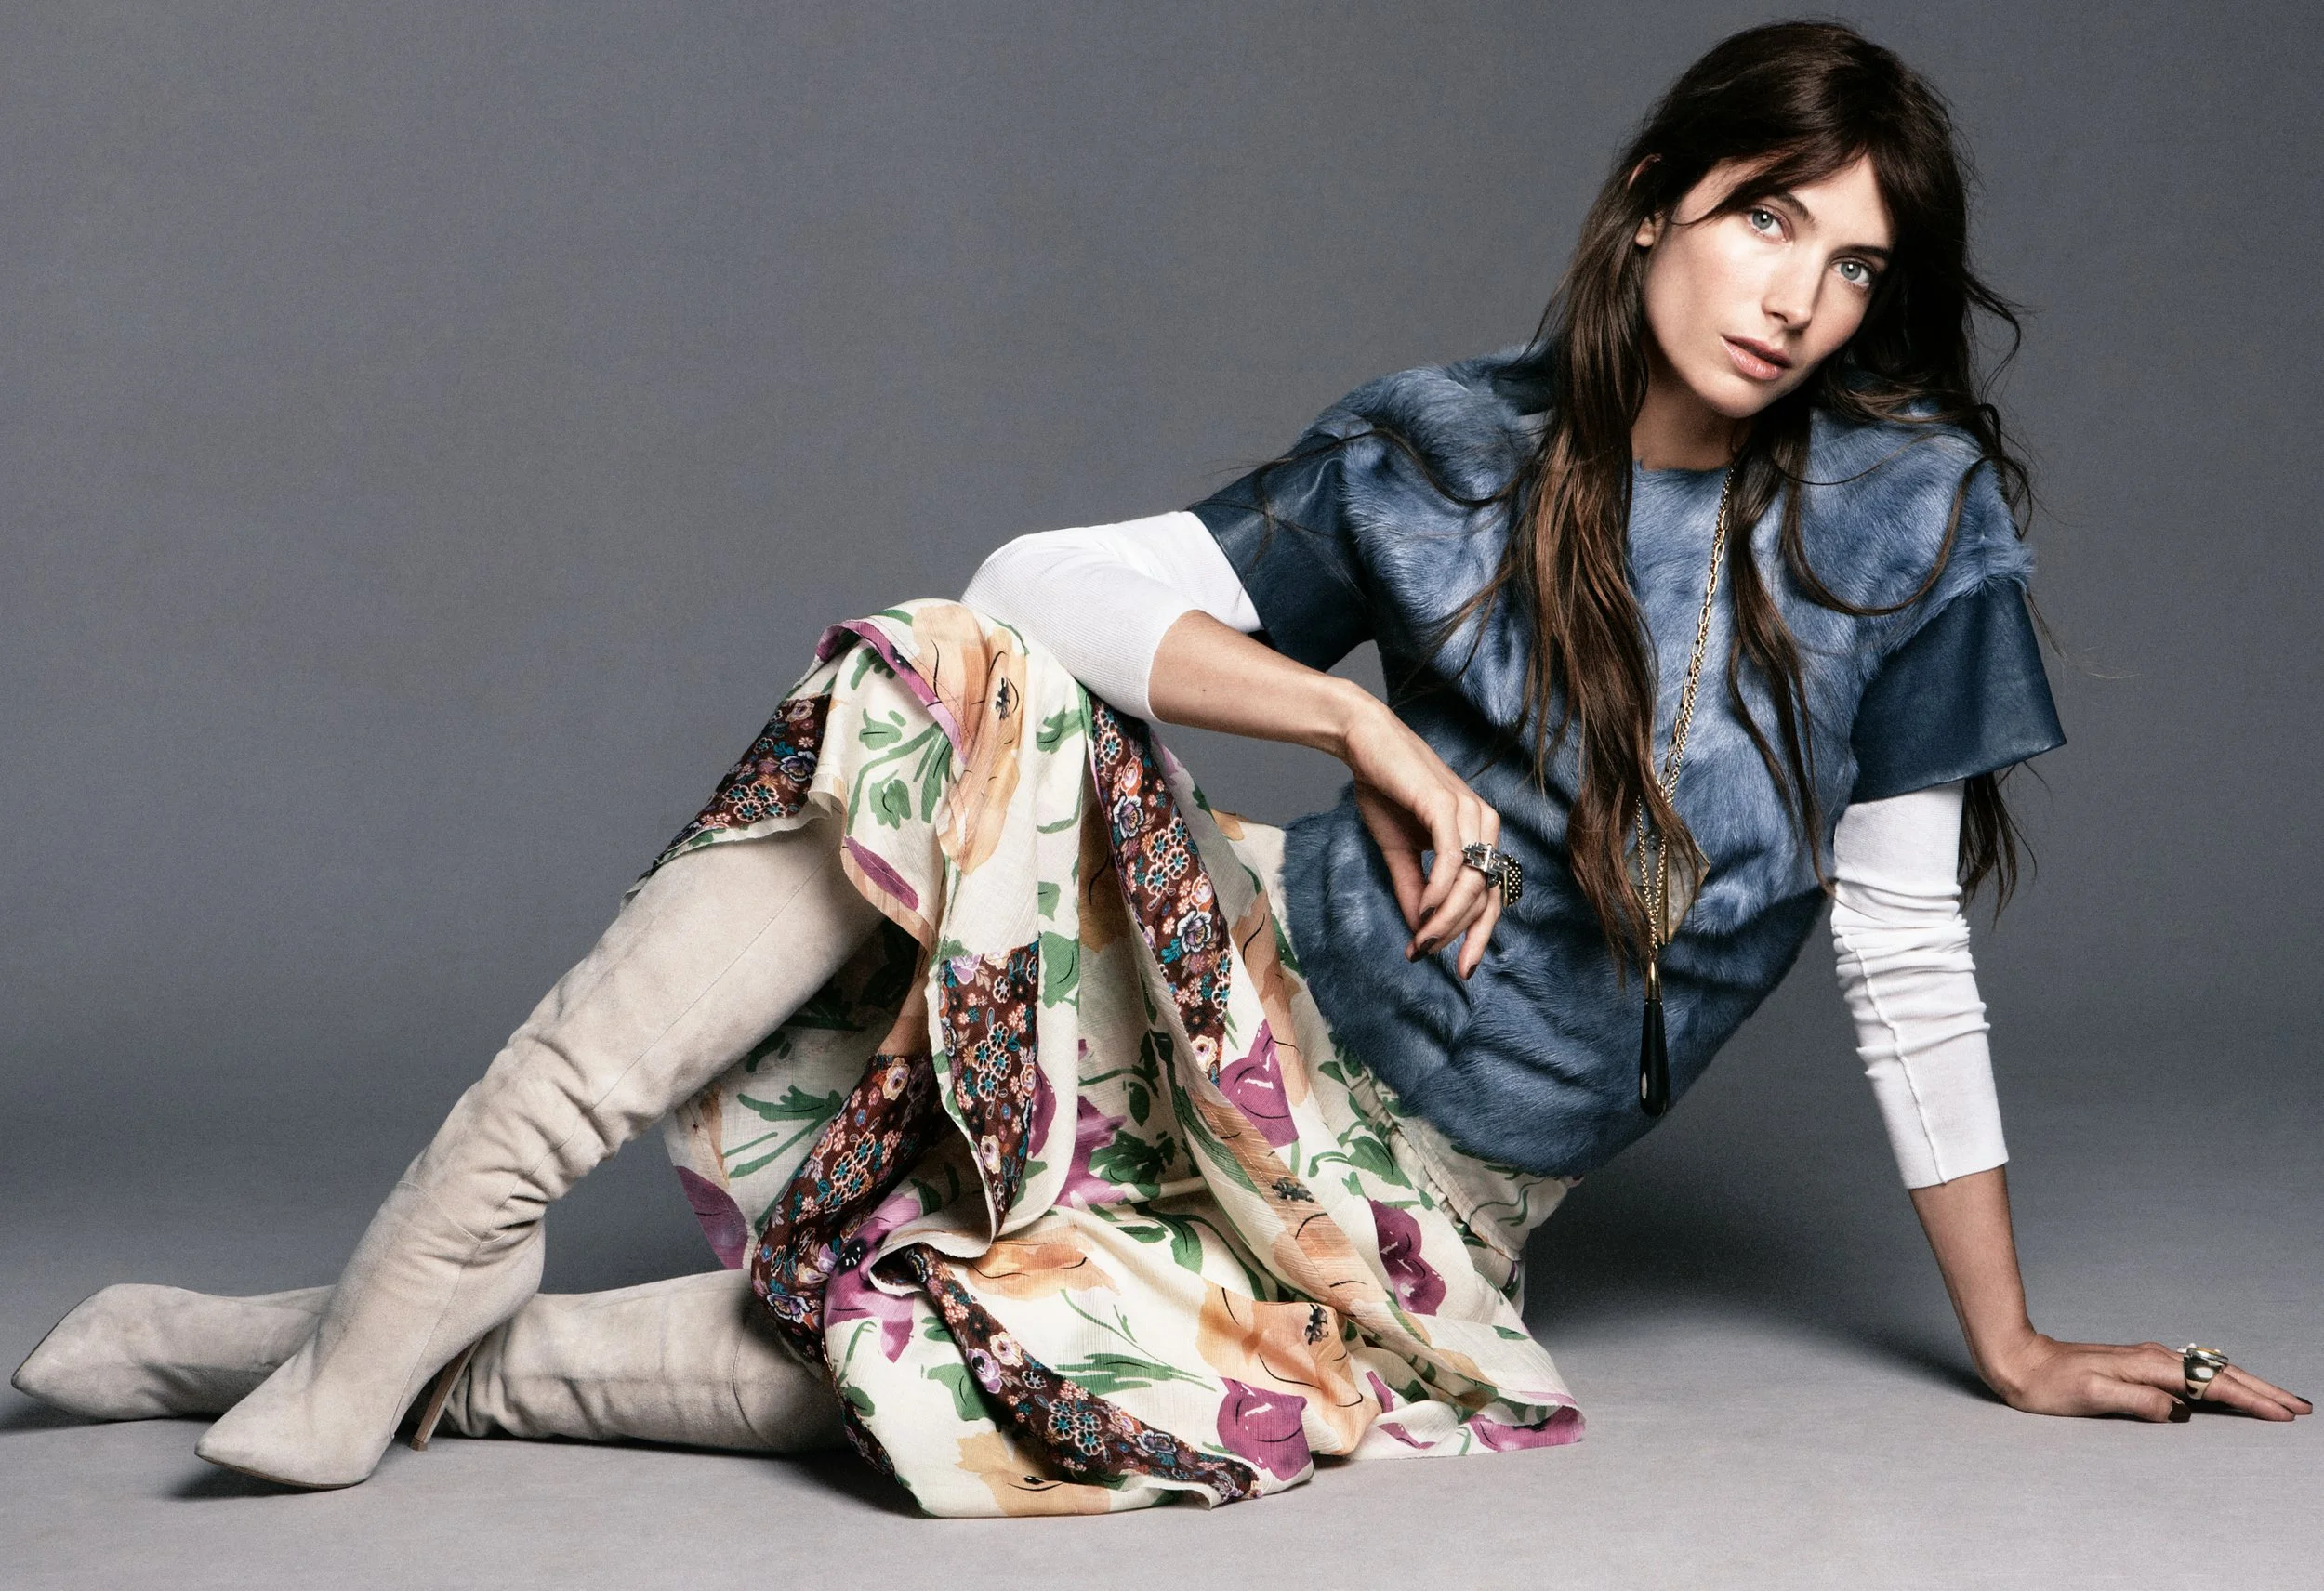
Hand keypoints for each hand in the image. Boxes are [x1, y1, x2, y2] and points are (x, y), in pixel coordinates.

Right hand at [1340, 699, 1503, 977]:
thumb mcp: (1400, 852)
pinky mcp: (1447, 803)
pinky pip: (1453, 858)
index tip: (1461, 969)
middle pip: (1486, 895)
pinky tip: (1423, 910)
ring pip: (1473, 882)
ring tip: (1422, 939)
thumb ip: (1415, 890)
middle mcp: (1485, 823)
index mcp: (1481, 835)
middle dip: (1458, 933)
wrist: (1365, 745)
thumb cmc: (1386, 791)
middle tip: (1427, 953)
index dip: (1479, 936)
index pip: (1493, 896)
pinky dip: (1440, 890)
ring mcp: (1470, 812)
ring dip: (1447, 919)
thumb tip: (1421, 934)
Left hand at [1984, 1334, 2312, 1422]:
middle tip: (2299, 1407)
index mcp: (2147, 1366)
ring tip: (2278, 1401)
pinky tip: (2230, 1391)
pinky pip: (2192, 1373)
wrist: (2018, 1360)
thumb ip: (2135, 1401)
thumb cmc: (2048, 1384)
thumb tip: (2178, 1410)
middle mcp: (2152, 1358)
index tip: (2281, 1413)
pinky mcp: (2140, 1365)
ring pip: (2209, 1372)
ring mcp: (2148, 1359)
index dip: (2249, 1400)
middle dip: (2262, 1390)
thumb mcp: (2089, 1397)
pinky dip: (2220, 1382)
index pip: (2210, 1386)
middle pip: (2219, 1374)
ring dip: (2246, 1385)